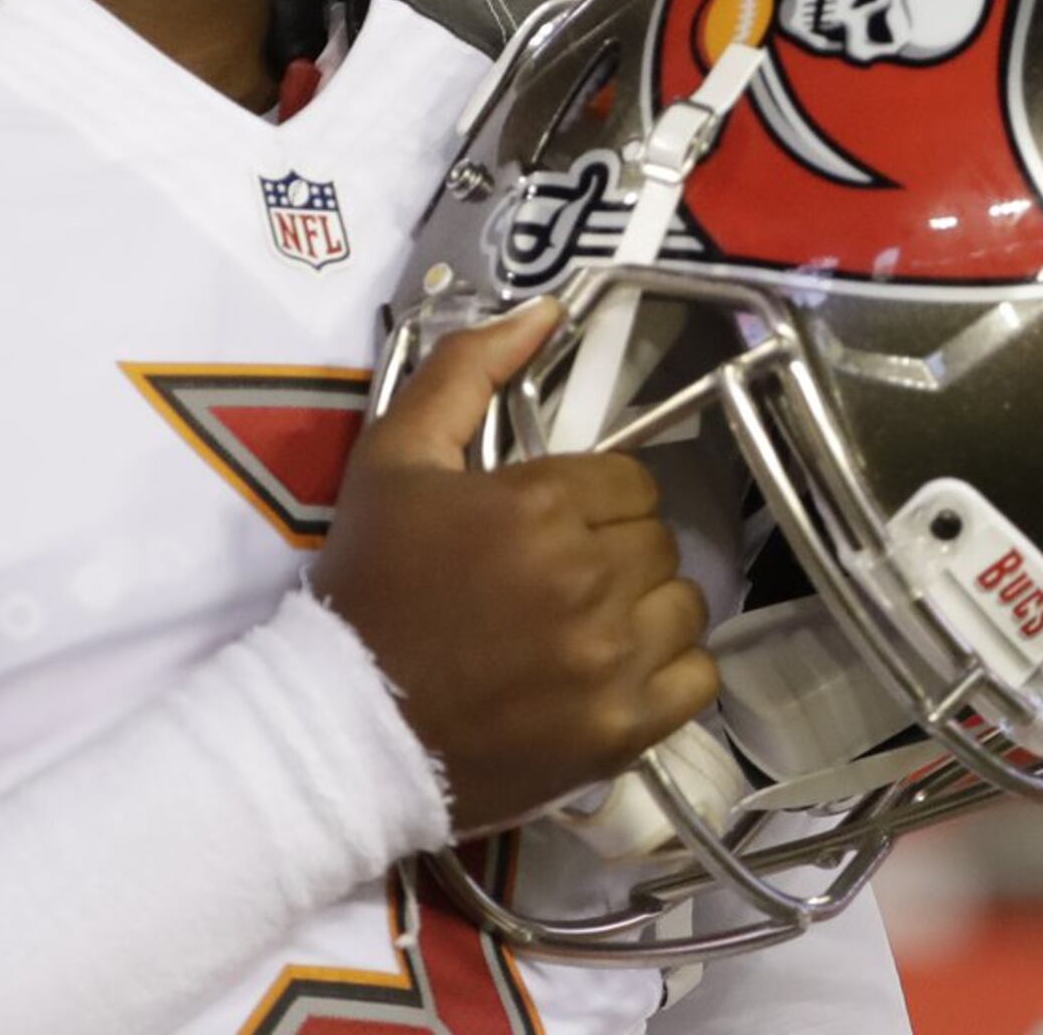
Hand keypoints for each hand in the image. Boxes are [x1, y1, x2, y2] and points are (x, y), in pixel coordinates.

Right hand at [311, 302, 717, 833]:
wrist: (344, 729)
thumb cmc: (370, 588)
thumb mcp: (394, 458)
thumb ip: (468, 370)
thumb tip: (548, 310)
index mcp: (539, 507)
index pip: (631, 482)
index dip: (591, 499)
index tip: (547, 526)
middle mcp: (588, 581)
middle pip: (657, 541)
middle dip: (614, 550)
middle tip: (557, 578)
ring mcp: (611, 663)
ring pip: (684, 605)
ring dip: (645, 610)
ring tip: (587, 626)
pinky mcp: (622, 732)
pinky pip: (698, 679)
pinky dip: (669, 672)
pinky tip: (617, 671)